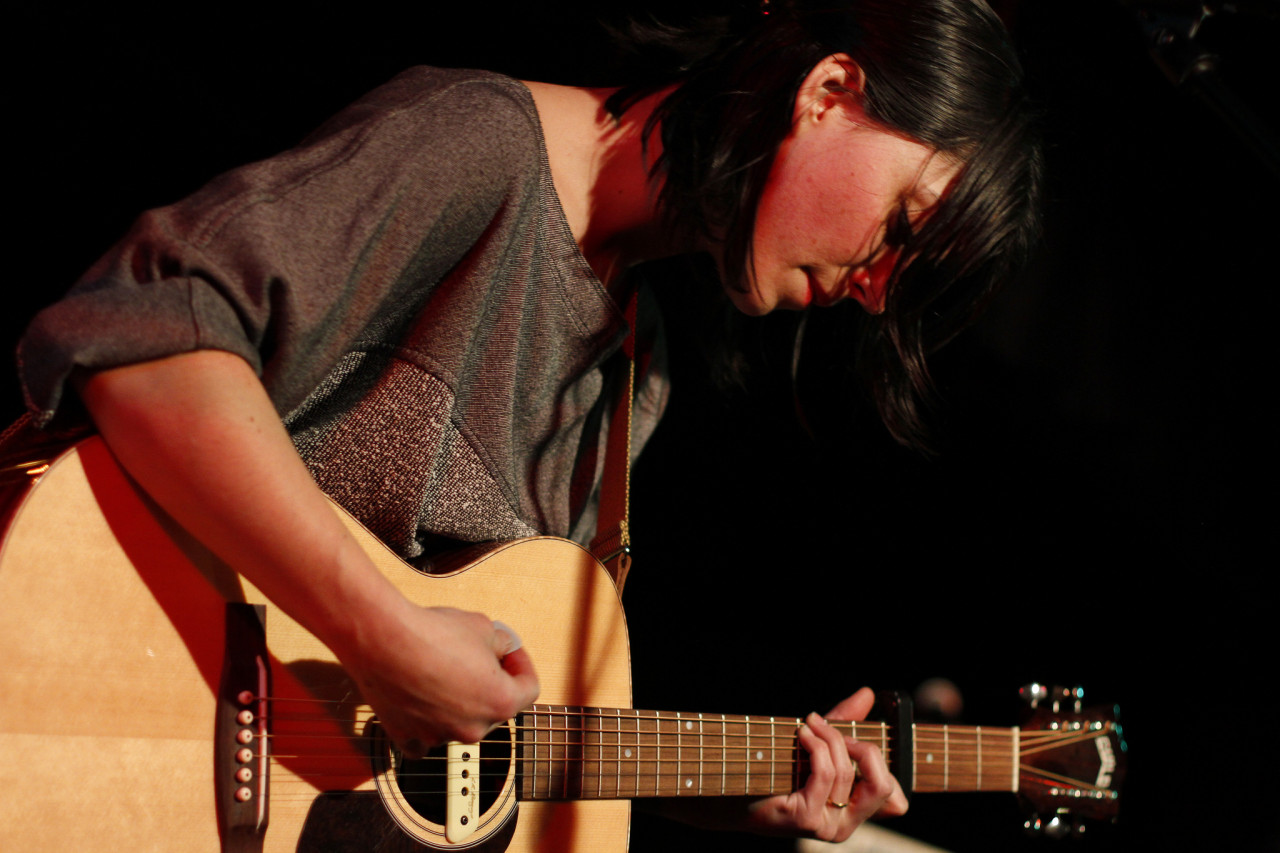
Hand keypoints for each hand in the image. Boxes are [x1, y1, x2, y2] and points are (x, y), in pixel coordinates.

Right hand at [339, 603, 539, 753]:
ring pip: (459, 724)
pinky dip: (426, 725)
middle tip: (477, 657)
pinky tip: (424, 704)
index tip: (510, 651)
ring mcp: (439, 736)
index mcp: (499, 701)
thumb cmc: (432, 633)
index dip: (522, 664)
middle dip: (489, 683)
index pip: (529, 688)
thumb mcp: (482, 626)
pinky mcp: (407, 736)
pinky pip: (423, 740)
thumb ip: (500, 643)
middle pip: (493, 708)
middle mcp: (472, 728)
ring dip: (458, 702)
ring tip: (443, 670)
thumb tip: (501, 648)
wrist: (384, 640)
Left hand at [746, 687, 907, 841]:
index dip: (883, 765)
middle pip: (882, 786)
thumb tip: (867, 693)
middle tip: (834, 730)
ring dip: (830, 738)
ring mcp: (827, 826)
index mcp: (854, 814)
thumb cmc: (775, 766)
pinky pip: (826, 774)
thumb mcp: (818, 742)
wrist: (731, 788)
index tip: (853, 740)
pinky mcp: (807, 820)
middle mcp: (846, 826)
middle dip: (863, 748)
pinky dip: (816, 746)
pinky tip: (802, 734)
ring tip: (809, 725)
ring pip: (847, 772)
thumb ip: (845, 722)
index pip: (897, 802)